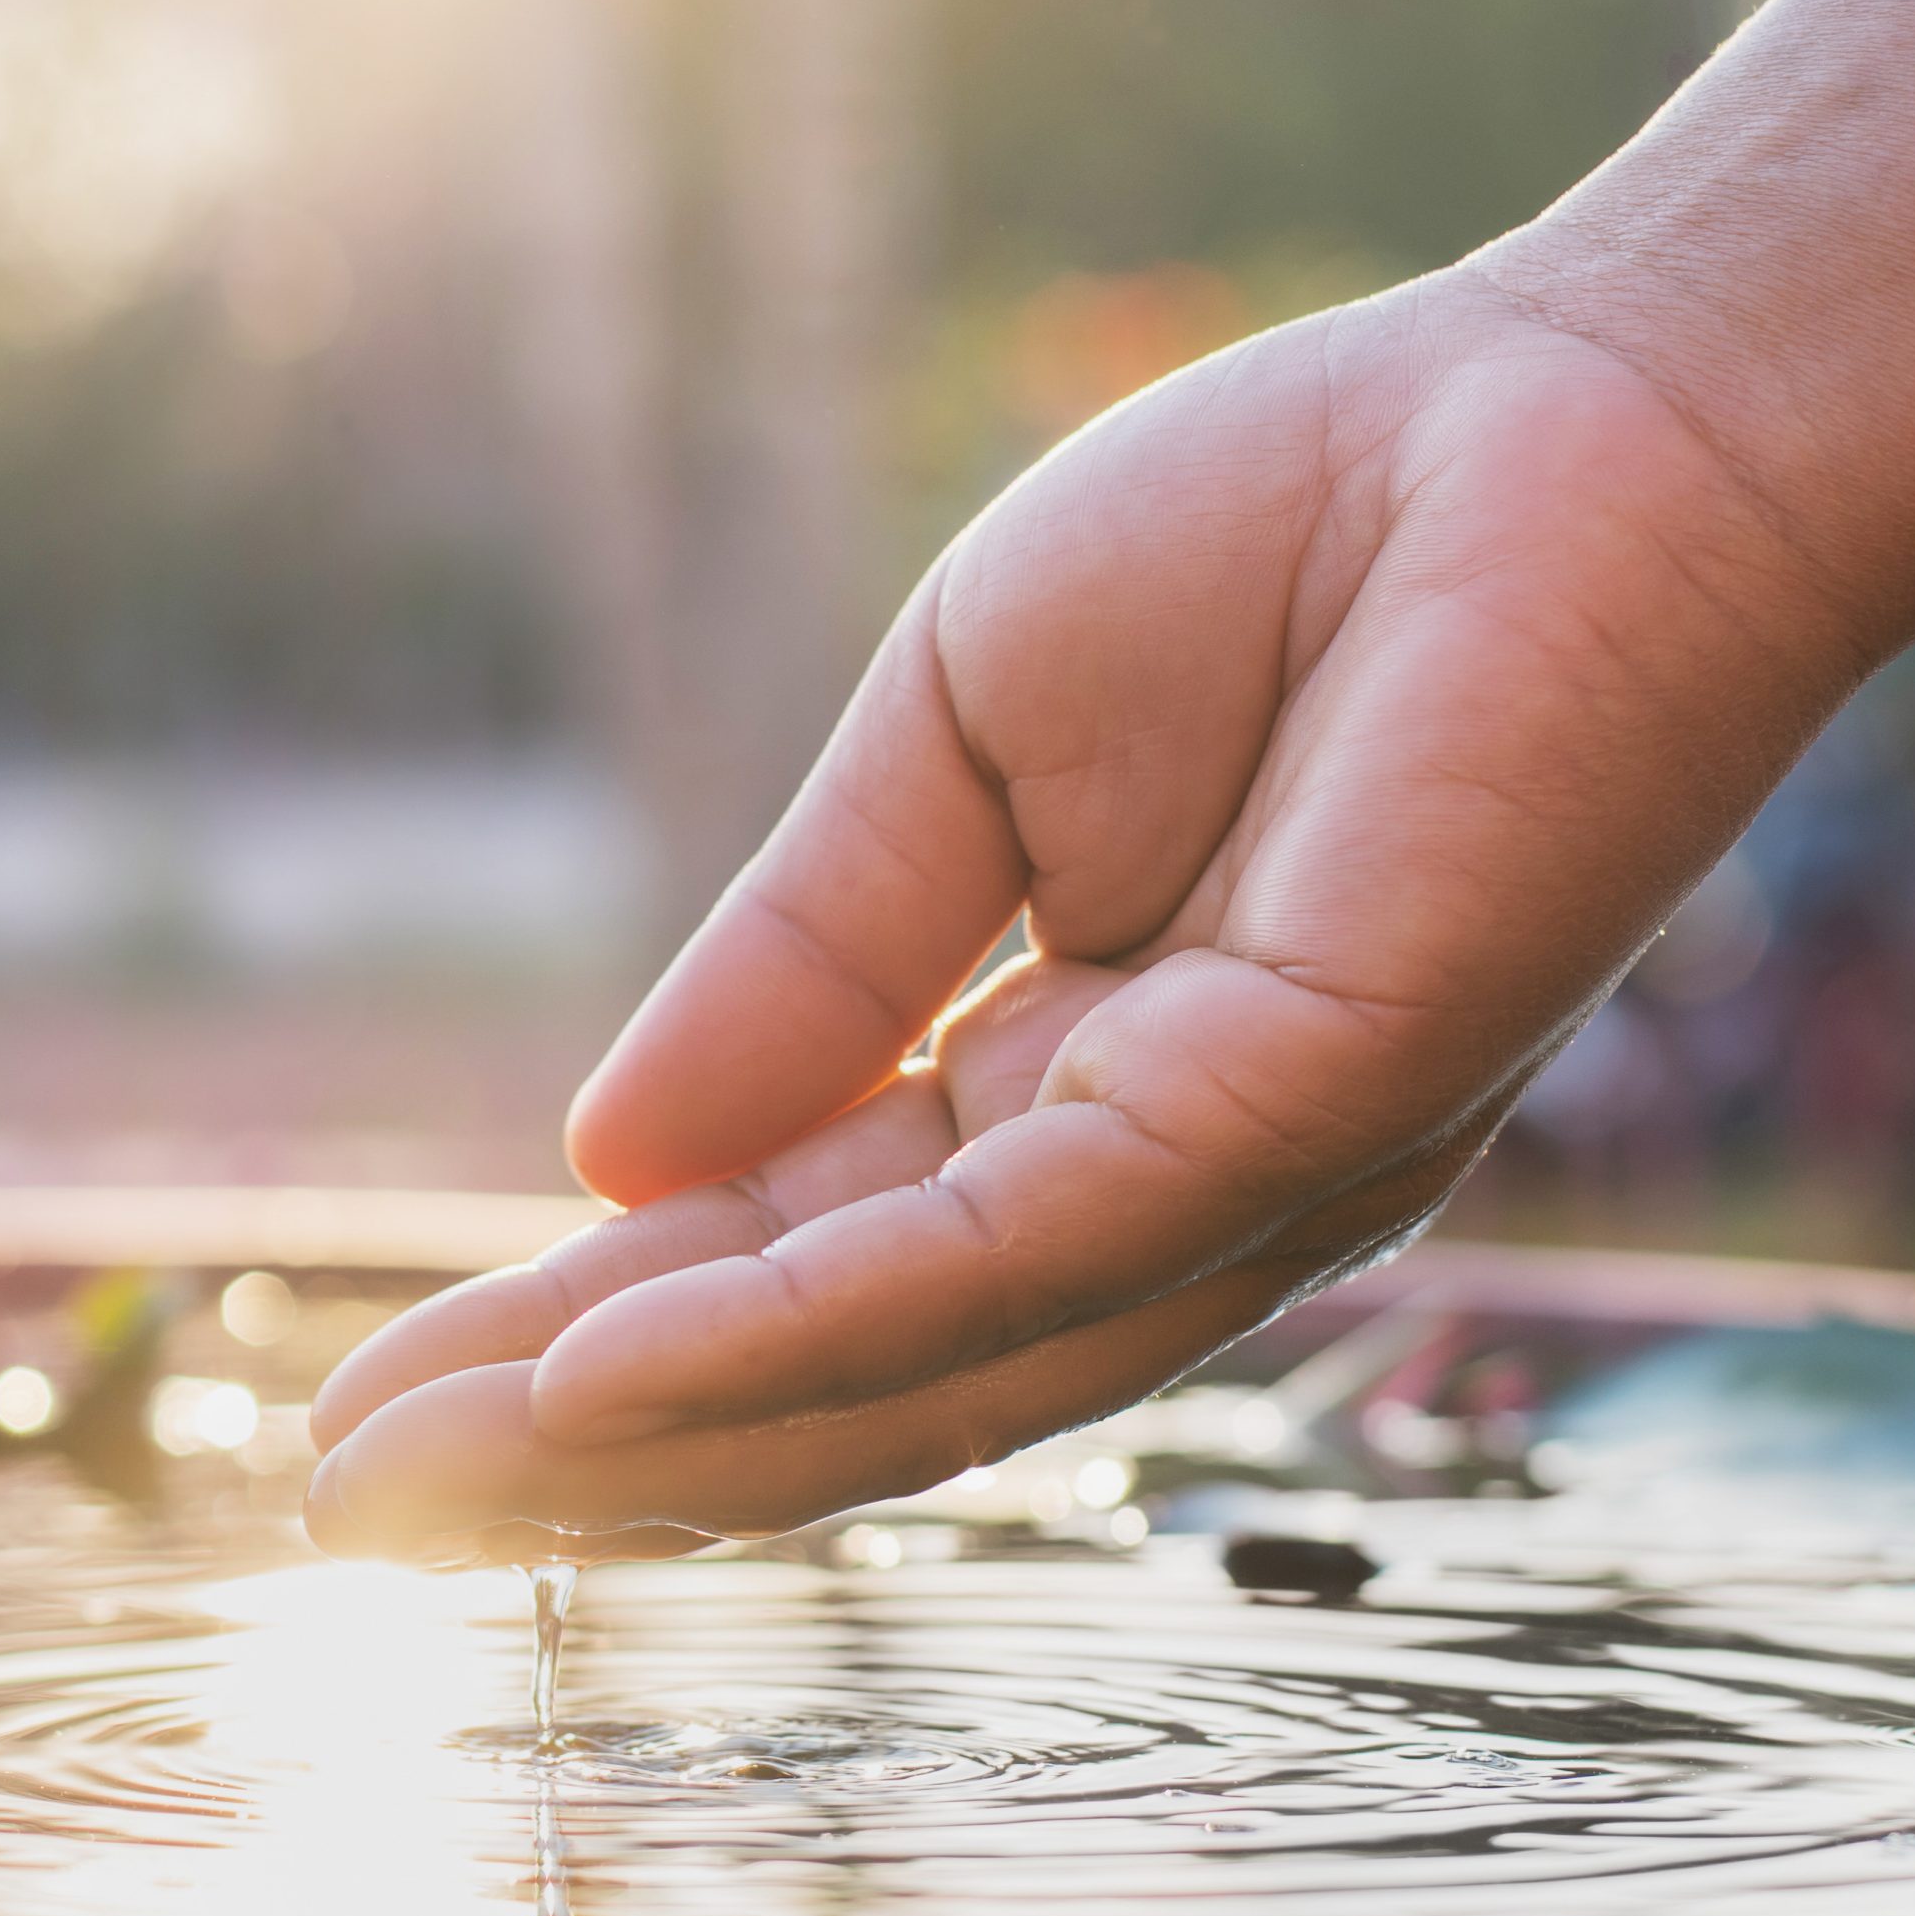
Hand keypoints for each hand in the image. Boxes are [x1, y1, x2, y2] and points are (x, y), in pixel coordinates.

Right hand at [305, 266, 1880, 1563]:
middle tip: (342, 1508)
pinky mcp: (1313, 1104)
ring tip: (420, 1477)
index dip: (583, 1332)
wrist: (1572, 407)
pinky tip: (614, 1367)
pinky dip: (805, 1319)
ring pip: (913, 1362)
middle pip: (835, 1364)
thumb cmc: (1293, 541)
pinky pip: (1021, 1250)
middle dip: (583, 1443)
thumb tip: (599, 1158)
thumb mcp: (957, 750)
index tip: (382, 1399)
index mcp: (1076, 1092)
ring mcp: (1245, 1172)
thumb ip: (805, 962)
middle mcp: (1162, 1183)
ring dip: (651, 1429)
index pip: (792, 1256)